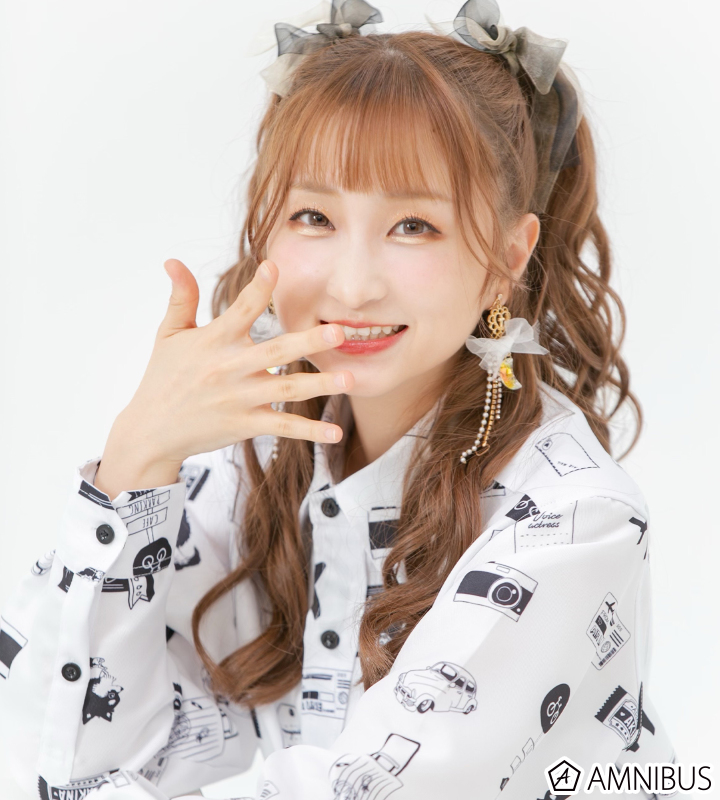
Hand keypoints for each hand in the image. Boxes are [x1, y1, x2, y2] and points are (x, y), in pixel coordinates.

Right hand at [117, 258, 351, 465]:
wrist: (151, 431)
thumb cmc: (163, 378)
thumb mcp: (168, 335)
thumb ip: (180, 298)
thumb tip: (173, 261)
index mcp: (214, 341)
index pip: (240, 309)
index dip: (258, 288)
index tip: (274, 266)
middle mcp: (230, 369)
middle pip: (276, 352)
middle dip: (308, 342)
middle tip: (340, 332)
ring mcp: (241, 398)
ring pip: (287, 390)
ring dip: (320, 385)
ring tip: (351, 379)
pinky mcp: (246, 424)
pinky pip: (282, 427)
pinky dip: (309, 432)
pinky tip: (335, 432)